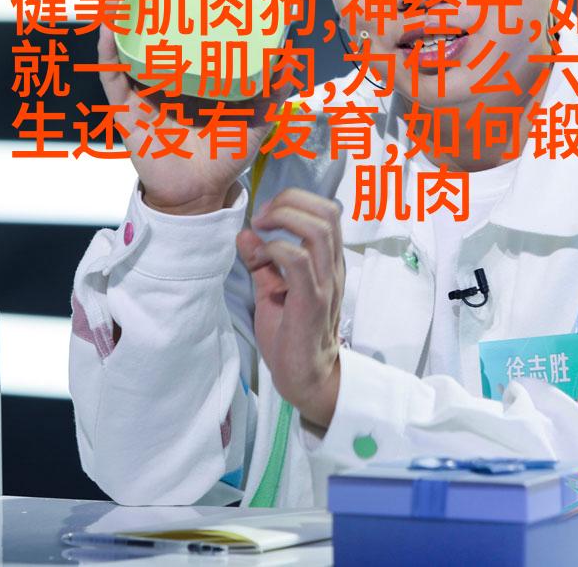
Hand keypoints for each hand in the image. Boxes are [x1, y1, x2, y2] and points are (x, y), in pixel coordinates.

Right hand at [99, 0, 292, 213]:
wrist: (200, 195)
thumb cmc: (226, 158)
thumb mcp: (256, 120)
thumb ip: (272, 92)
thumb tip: (289, 61)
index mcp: (193, 77)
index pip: (184, 35)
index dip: (179, 9)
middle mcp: (165, 79)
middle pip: (149, 31)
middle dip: (142, 0)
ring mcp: (144, 92)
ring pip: (126, 45)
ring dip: (120, 14)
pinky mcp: (127, 111)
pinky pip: (113, 77)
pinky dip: (110, 53)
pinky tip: (111, 28)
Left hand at [236, 188, 343, 428]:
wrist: (306, 378)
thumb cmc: (291, 335)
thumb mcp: (272, 293)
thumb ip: (262, 263)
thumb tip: (245, 233)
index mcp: (327, 261)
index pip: (327, 210)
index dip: (296, 200)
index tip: (265, 211)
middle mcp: (333, 267)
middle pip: (327, 212)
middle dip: (291, 202)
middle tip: (262, 215)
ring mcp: (326, 283)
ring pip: (319, 230)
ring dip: (285, 219)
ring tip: (262, 228)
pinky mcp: (313, 302)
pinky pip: (300, 261)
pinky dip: (277, 249)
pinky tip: (262, 257)